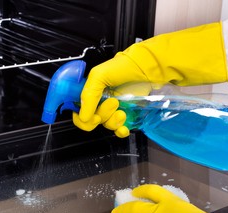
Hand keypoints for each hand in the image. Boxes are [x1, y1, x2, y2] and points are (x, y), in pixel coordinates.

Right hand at [73, 22, 227, 136]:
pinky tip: (125, 127)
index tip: (92, 116)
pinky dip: (121, 130)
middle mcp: (101, 100)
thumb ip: (88, 95)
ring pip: (107, 125)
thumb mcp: (100, 75)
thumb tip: (83, 116)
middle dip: (103, 115)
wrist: (150, 69)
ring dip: (114, 122)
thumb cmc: (126, 66)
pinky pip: (119, 129)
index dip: (82, 117)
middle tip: (114, 103)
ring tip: (123, 111)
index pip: (78, 110)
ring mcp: (114, 108)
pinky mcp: (127, 114)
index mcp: (91, 91)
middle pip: (93, 119)